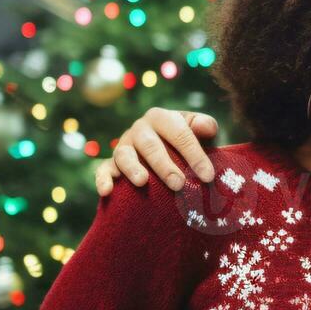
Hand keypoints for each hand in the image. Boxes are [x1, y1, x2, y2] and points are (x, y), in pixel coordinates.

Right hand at [94, 107, 219, 195]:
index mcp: (161, 118)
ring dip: (132, 168)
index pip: (179, 134)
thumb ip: (205, 126)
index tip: (208, 176)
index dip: (195, 155)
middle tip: (179, 184)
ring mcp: (123, 146)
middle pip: (150, 145)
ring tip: (142, 182)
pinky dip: (103, 179)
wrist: (164, 150)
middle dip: (164, 165)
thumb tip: (204, 126)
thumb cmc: (185, 142)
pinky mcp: (111, 163)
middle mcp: (140, 130)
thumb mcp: (198, 131)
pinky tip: (106, 191)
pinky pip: (103, 169)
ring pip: (124, 155)